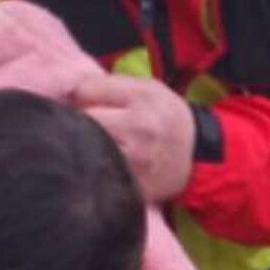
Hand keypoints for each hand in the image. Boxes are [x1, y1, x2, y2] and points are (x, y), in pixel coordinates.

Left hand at [70, 73, 199, 202]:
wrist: (198, 156)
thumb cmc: (168, 117)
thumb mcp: (150, 88)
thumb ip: (113, 85)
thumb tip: (71, 93)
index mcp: (142, 97)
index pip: (85, 89)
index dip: (83, 95)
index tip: (89, 101)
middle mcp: (138, 127)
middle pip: (83, 119)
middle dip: (80, 119)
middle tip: (88, 123)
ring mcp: (134, 159)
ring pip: (86, 147)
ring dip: (85, 144)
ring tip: (94, 142)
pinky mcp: (131, 183)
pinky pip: (98, 173)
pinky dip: (94, 167)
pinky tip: (103, 161)